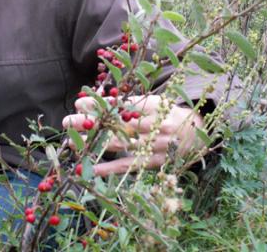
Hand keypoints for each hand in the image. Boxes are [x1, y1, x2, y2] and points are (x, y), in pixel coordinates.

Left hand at [62, 95, 205, 176]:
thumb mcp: (155, 101)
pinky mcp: (152, 163)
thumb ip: (129, 101)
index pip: (122, 104)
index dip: (99, 104)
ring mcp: (153, 146)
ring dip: (93, 143)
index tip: (79, 102)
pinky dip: (107, 168)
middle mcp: (154, 126)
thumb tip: (98, 97)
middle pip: (116, 124)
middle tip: (67, 121)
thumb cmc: (170, 114)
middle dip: (90, 123)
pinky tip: (89, 169)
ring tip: (71, 142)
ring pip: (118, 144)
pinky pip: (127, 166)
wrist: (199, 135)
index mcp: (155, 106)